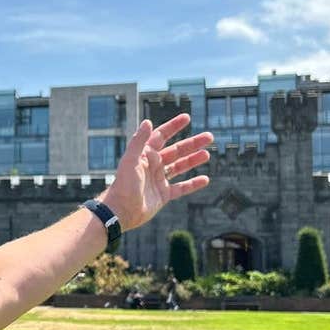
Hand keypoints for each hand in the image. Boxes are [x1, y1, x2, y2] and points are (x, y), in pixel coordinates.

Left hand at [100, 113, 212, 230]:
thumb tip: (148, 121)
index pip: (161, 136)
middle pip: (176, 151)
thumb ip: (138, 141)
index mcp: (145, 155)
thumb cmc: (123, 185)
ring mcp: (158, 180)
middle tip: (209, 137)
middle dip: (192, 144)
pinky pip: (181, 188)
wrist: (120, 211)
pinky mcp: (163, 195)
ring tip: (207, 154)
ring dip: (193, 160)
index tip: (187, 117)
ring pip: (180, 167)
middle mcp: (153, 166)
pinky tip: (205, 179)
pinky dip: (193, 184)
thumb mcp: (130, 160)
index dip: (173, 126)